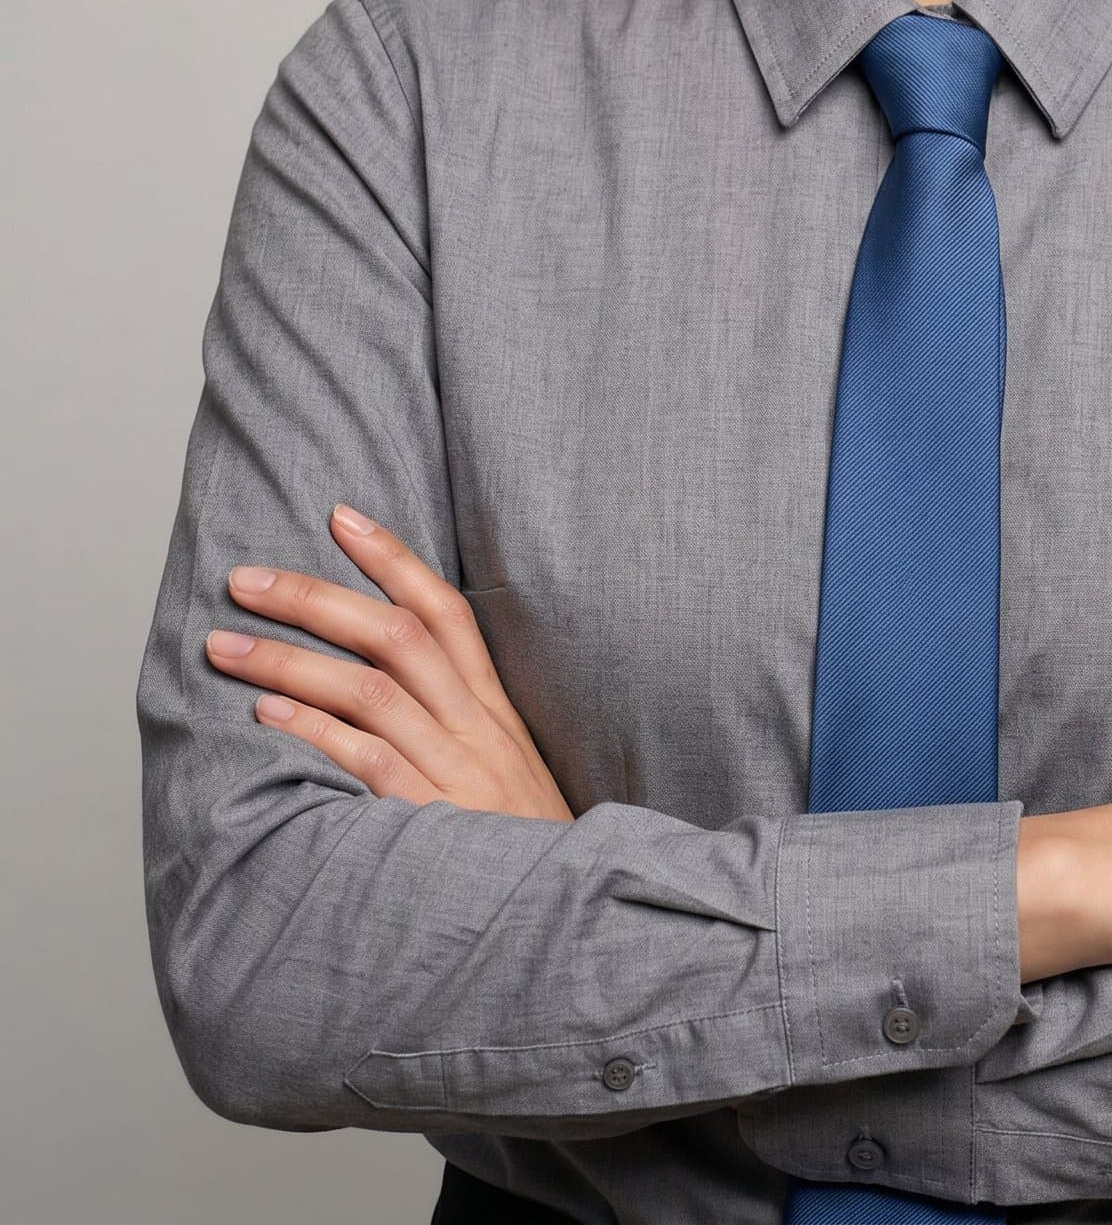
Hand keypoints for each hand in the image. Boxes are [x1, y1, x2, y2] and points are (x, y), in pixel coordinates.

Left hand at [204, 504, 573, 821]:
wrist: (563, 918)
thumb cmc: (519, 846)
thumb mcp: (507, 769)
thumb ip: (458, 722)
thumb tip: (389, 676)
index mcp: (493, 709)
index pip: (446, 611)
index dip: (393, 558)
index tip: (341, 517)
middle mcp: (475, 728)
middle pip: (396, 636)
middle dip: (316, 598)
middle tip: (246, 579)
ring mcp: (453, 772)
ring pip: (369, 691)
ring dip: (290, 660)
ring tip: (226, 645)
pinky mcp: (428, 822)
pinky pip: (366, 762)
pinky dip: (315, 732)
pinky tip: (267, 713)